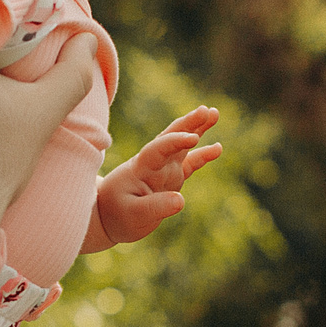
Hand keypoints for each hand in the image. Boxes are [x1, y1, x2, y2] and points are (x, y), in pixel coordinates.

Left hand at [89, 107, 221, 248]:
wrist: (108, 216)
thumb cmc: (118, 214)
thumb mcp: (133, 216)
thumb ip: (155, 208)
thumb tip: (181, 200)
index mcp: (141, 168)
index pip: (159, 149)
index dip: (175, 142)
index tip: (193, 138)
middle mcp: (154, 164)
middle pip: (171, 137)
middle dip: (188, 123)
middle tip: (206, 110)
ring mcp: (163, 169)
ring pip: (182, 145)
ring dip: (197, 129)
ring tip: (214, 113)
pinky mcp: (171, 178)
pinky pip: (189, 164)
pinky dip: (202, 155)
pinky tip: (217, 147)